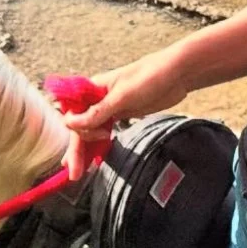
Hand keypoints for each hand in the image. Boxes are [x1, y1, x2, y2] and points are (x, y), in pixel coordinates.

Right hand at [62, 49, 187, 179]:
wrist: (176, 74)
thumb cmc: (149, 77)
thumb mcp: (123, 96)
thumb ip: (97, 112)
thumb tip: (70, 123)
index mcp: (93, 88)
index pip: (73, 113)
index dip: (75, 132)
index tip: (88, 142)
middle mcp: (97, 98)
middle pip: (80, 126)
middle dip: (77, 148)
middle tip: (75, 173)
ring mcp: (109, 107)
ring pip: (90, 130)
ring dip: (84, 149)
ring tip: (79, 171)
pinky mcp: (121, 114)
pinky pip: (103, 132)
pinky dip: (98, 144)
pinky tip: (95, 158)